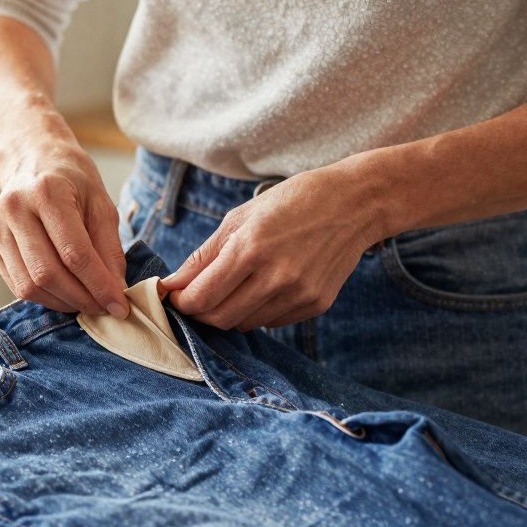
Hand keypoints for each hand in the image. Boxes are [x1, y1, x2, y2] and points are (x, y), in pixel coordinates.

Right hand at [0, 143, 129, 316]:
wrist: (32, 158)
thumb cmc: (71, 180)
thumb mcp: (101, 204)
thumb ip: (109, 249)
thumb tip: (115, 291)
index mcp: (47, 192)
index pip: (74, 254)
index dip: (99, 285)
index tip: (119, 305)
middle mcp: (15, 208)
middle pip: (47, 274)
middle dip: (81, 299)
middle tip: (104, 307)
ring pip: (28, 286)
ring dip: (62, 302)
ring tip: (85, 300)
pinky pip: (16, 285)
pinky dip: (44, 296)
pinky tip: (64, 291)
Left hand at [160, 161, 384, 329]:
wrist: (354, 204)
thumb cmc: (292, 202)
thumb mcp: (241, 217)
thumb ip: (204, 255)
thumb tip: (172, 284)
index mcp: (251, 248)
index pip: (201, 297)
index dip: (181, 302)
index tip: (174, 296)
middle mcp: (275, 277)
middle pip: (219, 318)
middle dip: (200, 312)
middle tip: (197, 297)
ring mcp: (298, 294)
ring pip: (244, 324)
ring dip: (229, 312)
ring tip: (235, 286)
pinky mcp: (315, 305)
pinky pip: (271, 322)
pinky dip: (257, 311)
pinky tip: (264, 287)